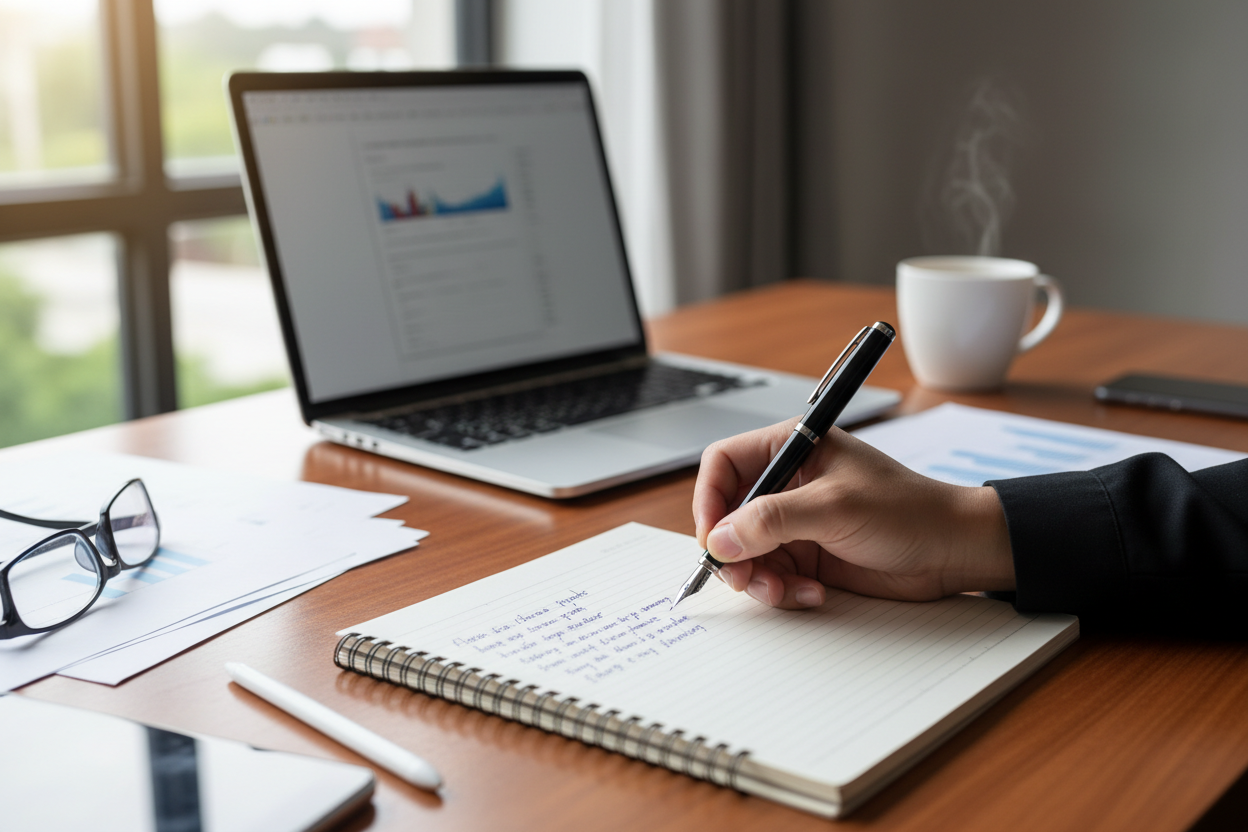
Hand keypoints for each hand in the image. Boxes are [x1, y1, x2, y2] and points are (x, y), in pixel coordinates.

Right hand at [693, 418, 1014, 609]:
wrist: (953, 552)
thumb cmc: (908, 512)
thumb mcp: (835, 508)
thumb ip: (772, 520)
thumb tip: (720, 539)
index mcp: (792, 448)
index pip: (724, 464)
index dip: (710, 499)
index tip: (712, 538)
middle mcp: (788, 483)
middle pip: (728, 515)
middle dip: (732, 551)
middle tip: (742, 578)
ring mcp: (796, 522)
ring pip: (746, 553)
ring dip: (758, 578)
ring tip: (785, 591)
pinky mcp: (808, 556)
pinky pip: (772, 575)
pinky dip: (783, 590)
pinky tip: (814, 594)